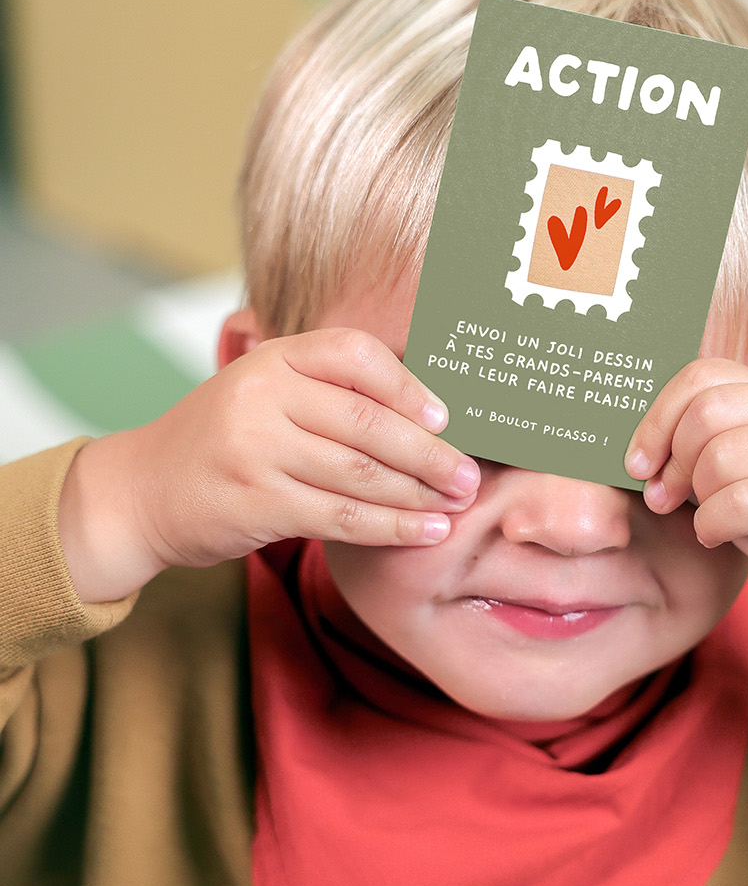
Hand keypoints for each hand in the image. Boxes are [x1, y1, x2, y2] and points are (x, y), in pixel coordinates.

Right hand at [57, 328, 479, 603]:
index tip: (447, 415)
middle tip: (468, 474)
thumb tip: (429, 404)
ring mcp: (256, 451)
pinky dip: (392, 528)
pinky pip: (342, 518)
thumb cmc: (222, 441)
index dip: (408, 385)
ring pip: (360, 474)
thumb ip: (326, 389)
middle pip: (367, 422)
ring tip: (456, 502)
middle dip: (429, 452)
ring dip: (418, 494)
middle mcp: (262, 397)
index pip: (355, 354)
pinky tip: (425, 531)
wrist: (141, 492)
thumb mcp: (262, 393)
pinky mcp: (256, 504)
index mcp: (272, 358)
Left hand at [625, 360, 747, 670]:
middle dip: (672, 461)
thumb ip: (709, 453)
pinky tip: (720, 537)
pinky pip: (743, 502)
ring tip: (707, 521)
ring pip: (720, 458)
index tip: (639, 463)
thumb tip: (639, 452)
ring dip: (697, 500)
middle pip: (705, 412)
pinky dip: (715, 525)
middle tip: (665, 499)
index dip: (657, 418)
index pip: (702, 375)